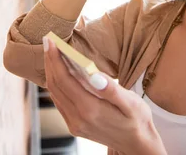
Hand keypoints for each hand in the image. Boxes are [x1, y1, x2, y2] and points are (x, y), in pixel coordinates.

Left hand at [43, 37, 165, 154]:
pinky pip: (59, 102)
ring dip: (51, 72)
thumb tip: (95, 75)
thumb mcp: (131, 103)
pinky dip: (56, 84)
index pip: (64, 80)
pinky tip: (59, 72)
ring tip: (51, 53)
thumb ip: (112, 90)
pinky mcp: (75, 125)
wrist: (137, 145)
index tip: (50, 41)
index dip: (55, 59)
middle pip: (55, 85)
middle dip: (50, 62)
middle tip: (47, 41)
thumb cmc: (137, 120)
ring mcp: (74, 123)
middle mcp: (78, 118)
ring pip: (54, 94)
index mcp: (90, 110)